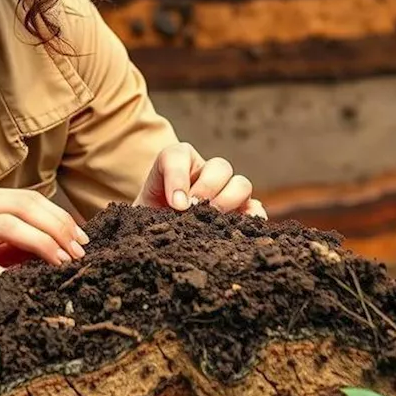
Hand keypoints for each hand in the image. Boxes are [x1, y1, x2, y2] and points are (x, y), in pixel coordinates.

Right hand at [0, 182, 88, 337]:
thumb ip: (15, 240)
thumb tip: (66, 243)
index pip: (27, 198)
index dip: (60, 217)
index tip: (83, 240)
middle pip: (22, 207)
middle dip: (58, 229)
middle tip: (79, 253)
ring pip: (8, 226)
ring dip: (43, 245)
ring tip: (62, 265)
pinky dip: (9, 276)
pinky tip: (25, 286)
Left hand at [136, 142, 265, 219]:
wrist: (156, 238)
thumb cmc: (147, 220)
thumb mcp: (140, 209)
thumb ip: (149, 202)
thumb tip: (180, 206)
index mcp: (178, 163)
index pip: (177, 156)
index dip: (178, 177)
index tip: (175, 204)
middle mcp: (205, 173)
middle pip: (220, 167)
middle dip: (208, 188)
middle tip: (195, 210)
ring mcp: (226, 192)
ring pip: (241, 184)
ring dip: (229, 200)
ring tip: (213, 220)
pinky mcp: (240, 212)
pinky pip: (256, 208)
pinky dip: (252, 217)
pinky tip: (237, 229)